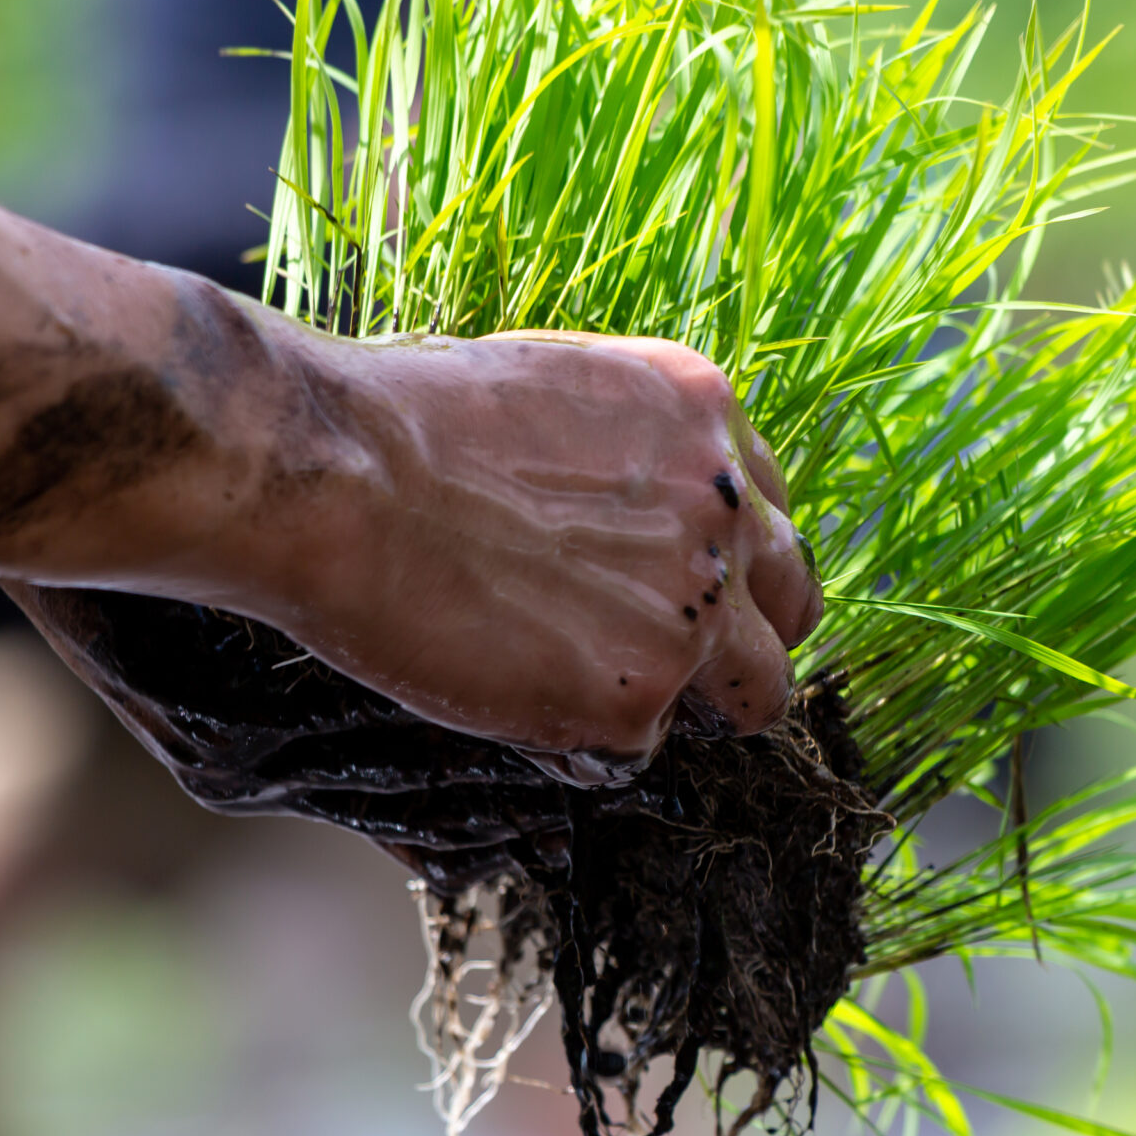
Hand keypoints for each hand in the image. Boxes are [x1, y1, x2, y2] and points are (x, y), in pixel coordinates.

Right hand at [232, 327, 822, 782]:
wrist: (340, 475)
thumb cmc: (401, 421)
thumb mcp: (552, 385)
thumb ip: (623, 450)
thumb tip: (621, 503)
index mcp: (702, 414)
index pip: (769, 506)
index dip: (730, 556)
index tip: (687, 583)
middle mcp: (726, 508)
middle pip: (796, 598)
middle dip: (748, 637)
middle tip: (676, 663)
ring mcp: (694, 608)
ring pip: (754, 695)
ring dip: (691, 707)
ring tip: (595, 701)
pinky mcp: (638, 698)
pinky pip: (637, 751)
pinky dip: (581, 744)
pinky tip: (507, 701)